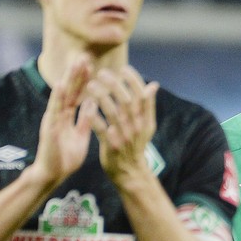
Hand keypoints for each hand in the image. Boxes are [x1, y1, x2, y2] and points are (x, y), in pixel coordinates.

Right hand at [30, 56, 94, 186]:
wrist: (53, 175)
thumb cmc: (65, 158)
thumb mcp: (80, 136)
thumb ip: (84, 120)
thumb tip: (92, 103)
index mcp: (66, 117)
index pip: (76, 94)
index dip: (83, 80)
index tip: (91, 65)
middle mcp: (58, 115)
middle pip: (69, 90)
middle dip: (76, 73)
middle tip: (84, 56)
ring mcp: (52, 120)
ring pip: (61, 96)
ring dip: (68, 79)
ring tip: (75, 63)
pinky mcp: (49, 128)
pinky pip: (54, 111)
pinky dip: (58, 97)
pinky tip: (62, 84)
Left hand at [86, 65, 158, 182]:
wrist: (130, 171)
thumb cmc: (135, 145)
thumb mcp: (147, 126)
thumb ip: (148, 105)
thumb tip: (154, 85)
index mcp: (145, 120)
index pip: (142, 95)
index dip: (133, 80)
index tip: (123, 69)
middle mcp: (136, 127)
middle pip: (126, 101)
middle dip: (115, 84)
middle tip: (102, 72)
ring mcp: (124, 136)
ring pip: (112, 112)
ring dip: (101, 96)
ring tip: (91, 84)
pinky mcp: (111, 145)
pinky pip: (101, 128)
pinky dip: (94, 116)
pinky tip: (86, 106)